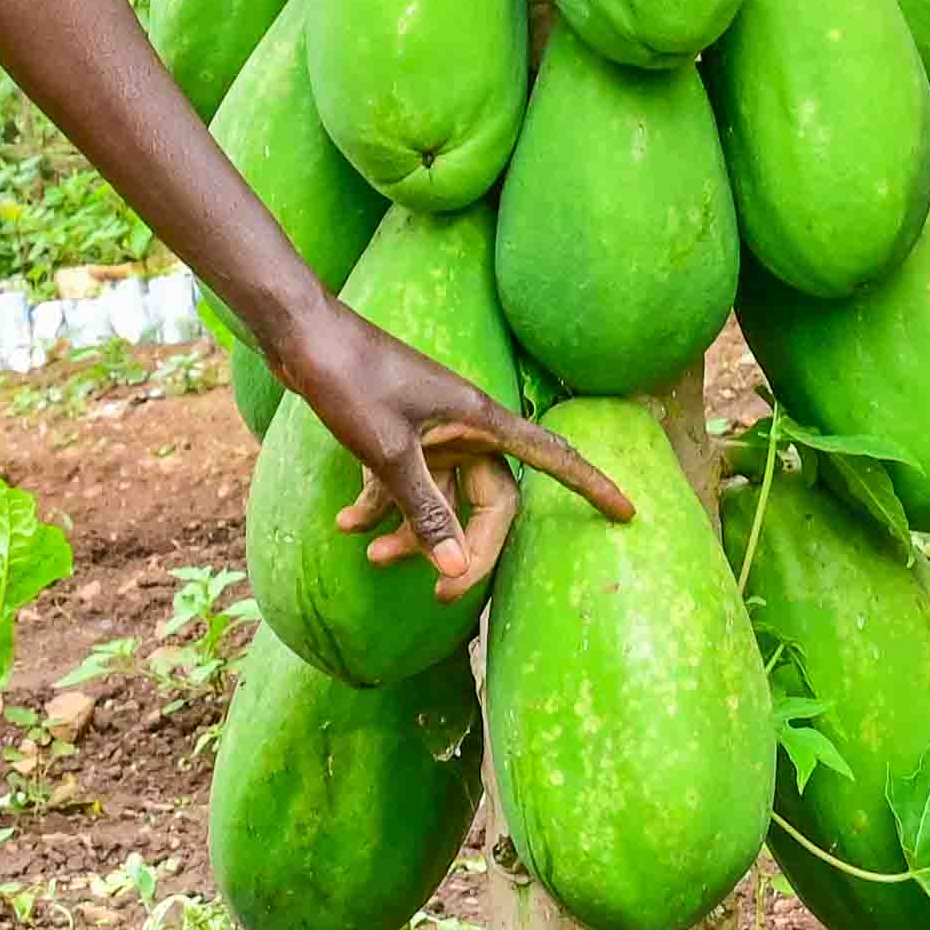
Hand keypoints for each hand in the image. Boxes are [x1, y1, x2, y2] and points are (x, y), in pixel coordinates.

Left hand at [266, 295, 628, 595]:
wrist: (302, 334)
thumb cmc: (351, 380)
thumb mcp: (389, 453)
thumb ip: (424, 512)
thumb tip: (458, 569)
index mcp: (481, 420)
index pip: (553, 457)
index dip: (592, 486)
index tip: (627, 513)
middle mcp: (466, 427)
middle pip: (489, 502)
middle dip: (465, 548)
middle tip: (440, 595)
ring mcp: (433, 431)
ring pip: (442, 499)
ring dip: (412, 533)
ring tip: (374, 557)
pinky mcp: (402, 434)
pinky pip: (406, 484)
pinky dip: (380, 509)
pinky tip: (348, 526)